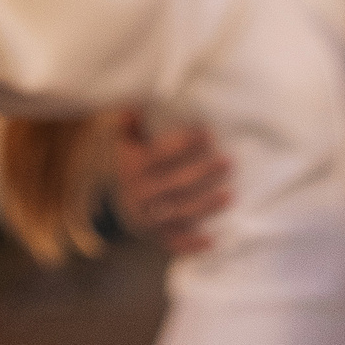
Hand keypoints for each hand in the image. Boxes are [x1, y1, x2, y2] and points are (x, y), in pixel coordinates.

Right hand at [111, 112, 231, 255]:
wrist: (114, 204)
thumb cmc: (131, 163)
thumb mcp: (126, 142)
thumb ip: (131, 123)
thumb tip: (139, 100)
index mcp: (133, 167)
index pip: (161, 154)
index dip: (184, 143)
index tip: (208, 132)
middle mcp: (139, 194)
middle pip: (175, 183)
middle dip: (203, 173)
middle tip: (230, 161)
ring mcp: (147, 218)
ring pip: (179, 213)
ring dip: (205, 206)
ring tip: (230, 196)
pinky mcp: (156, 238)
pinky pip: (174, 243)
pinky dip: (192, 244)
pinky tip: (213, 240)